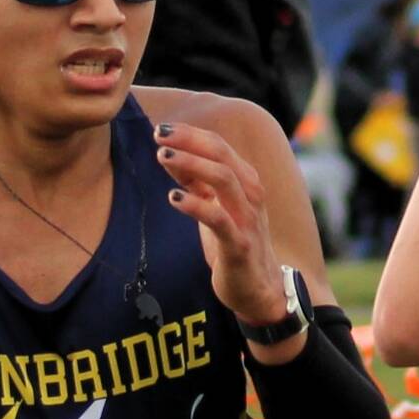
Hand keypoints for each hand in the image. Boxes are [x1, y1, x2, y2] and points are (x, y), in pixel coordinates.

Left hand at [154, 123, 284, 330]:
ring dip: (191, 164)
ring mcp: (247, 218)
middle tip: (159, 134)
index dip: (190, 134)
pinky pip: (218, 219)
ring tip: (163, 156)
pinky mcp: (240, 244)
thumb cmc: (234, 243)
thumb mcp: (215, 207)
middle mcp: (250, 194)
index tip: (162, 128)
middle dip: (189, 140)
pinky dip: (196, 205)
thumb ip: (197, 182)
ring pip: (223, 179)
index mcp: (245, 181)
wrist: (259, 289)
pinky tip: (173, 198)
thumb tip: (169, 155)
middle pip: (221, 154)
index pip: (219, 146)